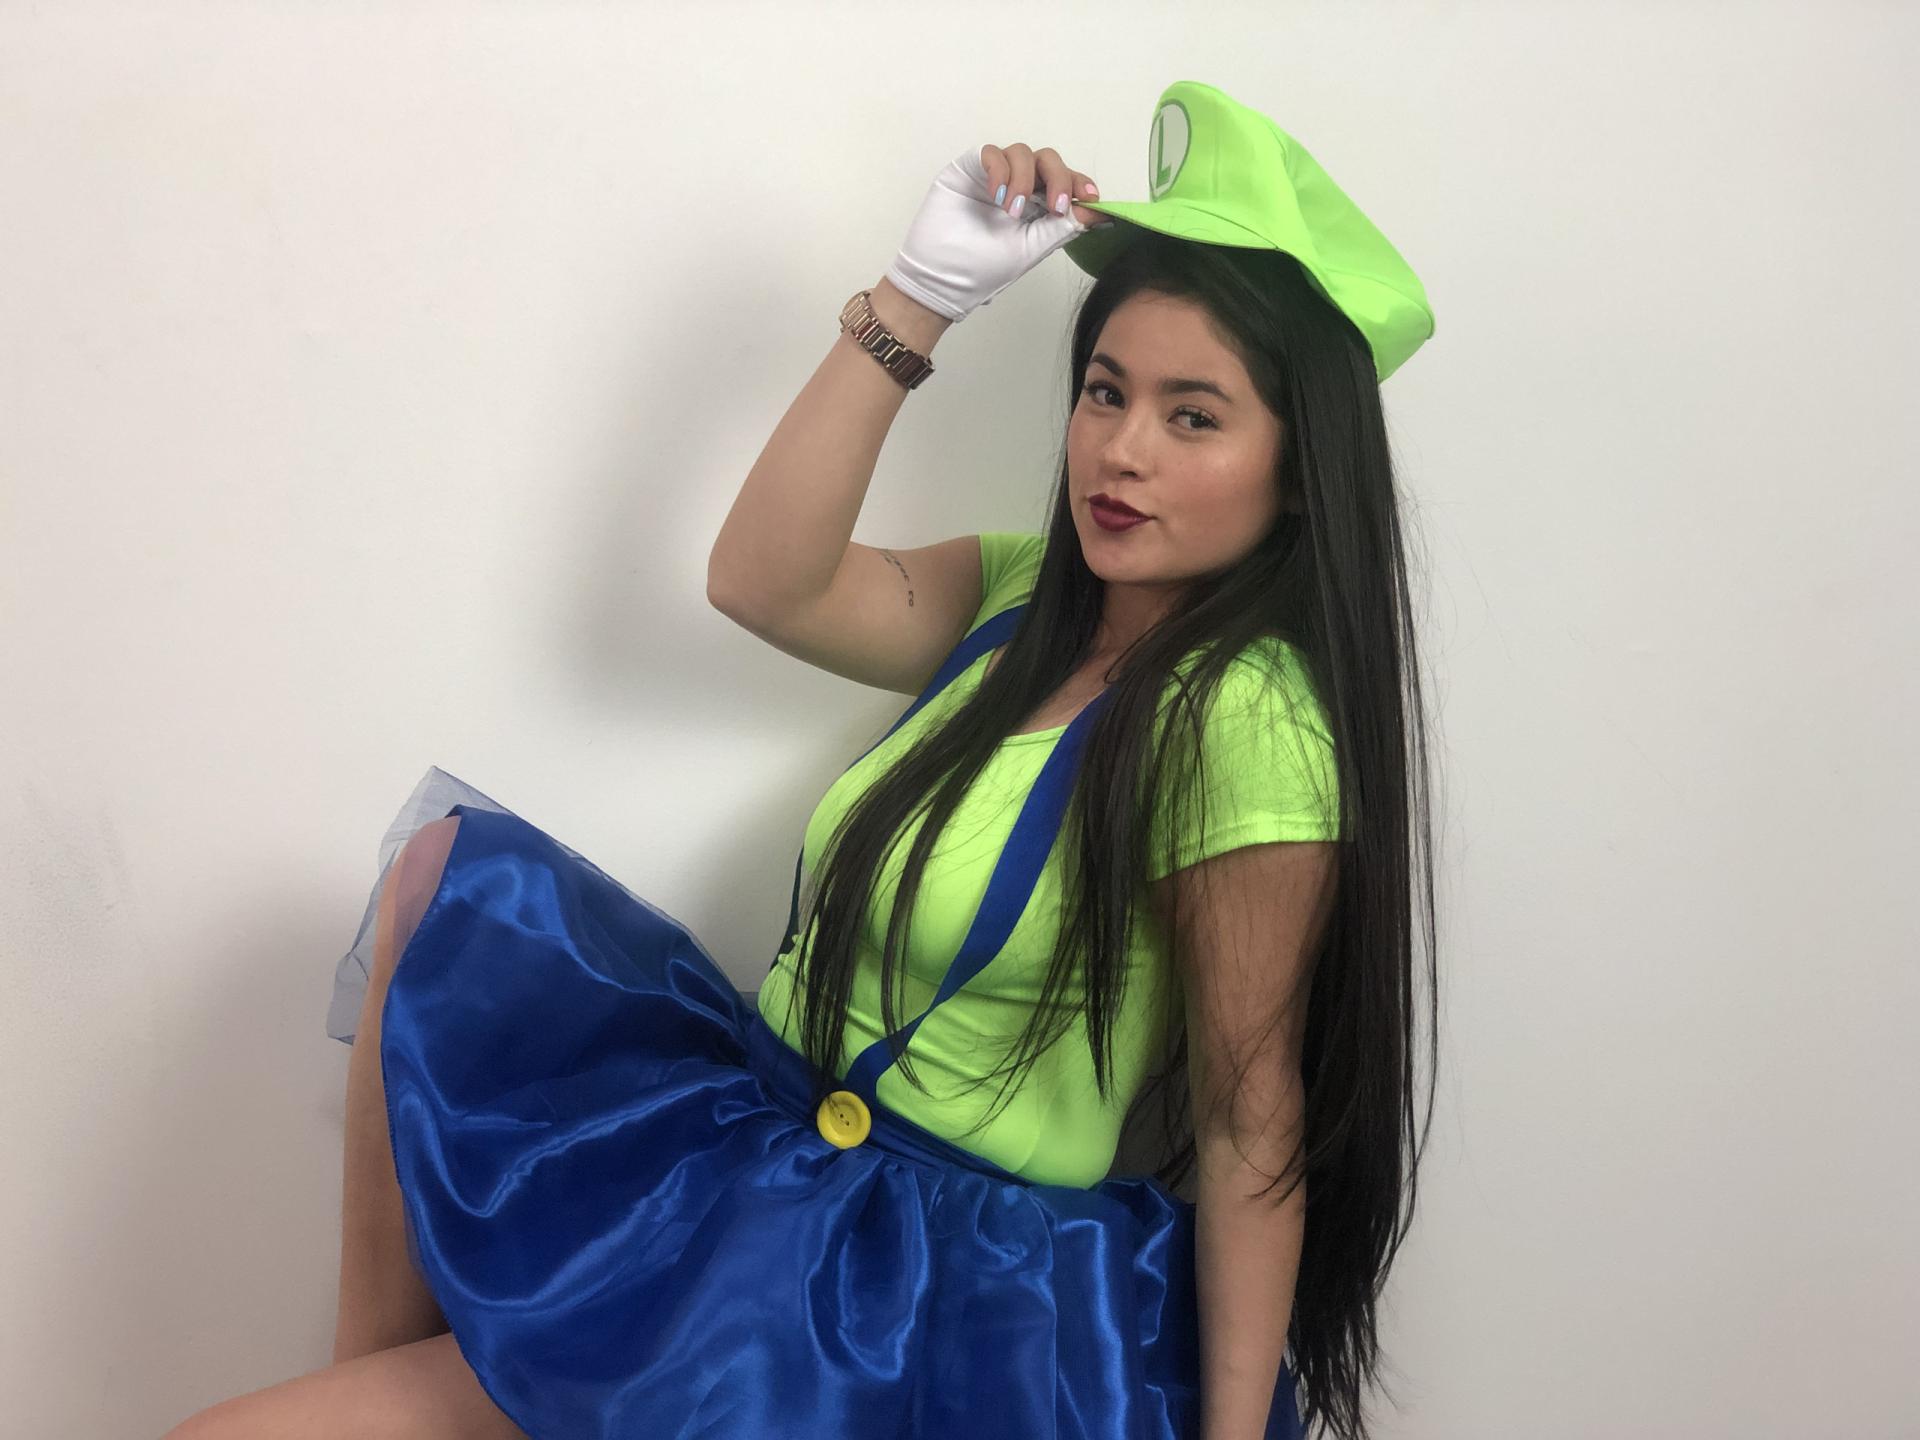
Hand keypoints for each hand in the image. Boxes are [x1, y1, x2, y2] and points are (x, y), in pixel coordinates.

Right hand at [885, 142, 1110, 323]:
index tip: (1091, 198)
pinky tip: (996, 196)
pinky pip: (991, 153)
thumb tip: (1099, 212)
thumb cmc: (982, 269)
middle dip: (1058, 179)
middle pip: (1048, 160)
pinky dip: (999, 171)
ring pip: (1022, 152)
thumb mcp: (1032, 249)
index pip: (1065, 182)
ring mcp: (994, 175)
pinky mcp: (969, 169)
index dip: (1079, 183)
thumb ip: (1063, 227)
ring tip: (1011, 212)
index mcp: (1037, 205)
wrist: (941, 277)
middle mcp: (1019, 186)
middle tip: (1055, 207)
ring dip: (1023, 180)